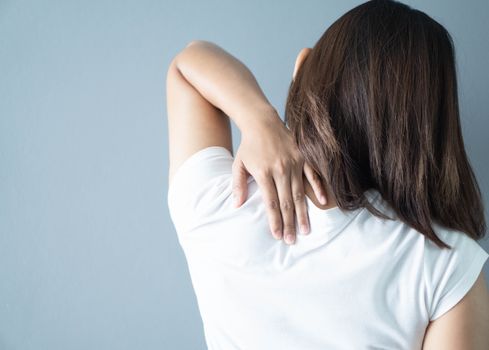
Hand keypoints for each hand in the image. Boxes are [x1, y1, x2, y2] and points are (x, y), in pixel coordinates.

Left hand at [232, 111, 326, 244]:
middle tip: (292, 240)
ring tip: (306, 230)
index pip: (271, 203)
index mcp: (264, 173)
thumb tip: (236, 205)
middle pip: (286, 203)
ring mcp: (294, 163)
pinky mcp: (303, 157)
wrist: (262, 122)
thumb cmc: (249, 146)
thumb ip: (238, 185)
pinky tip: (322, 203)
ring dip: (303, 213)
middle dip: (289, 224)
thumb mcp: (238, 164)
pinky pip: (313, 175)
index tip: (278, 236)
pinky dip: (318, 189)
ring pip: (300, 193)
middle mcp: (281, 170)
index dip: (275, 221)